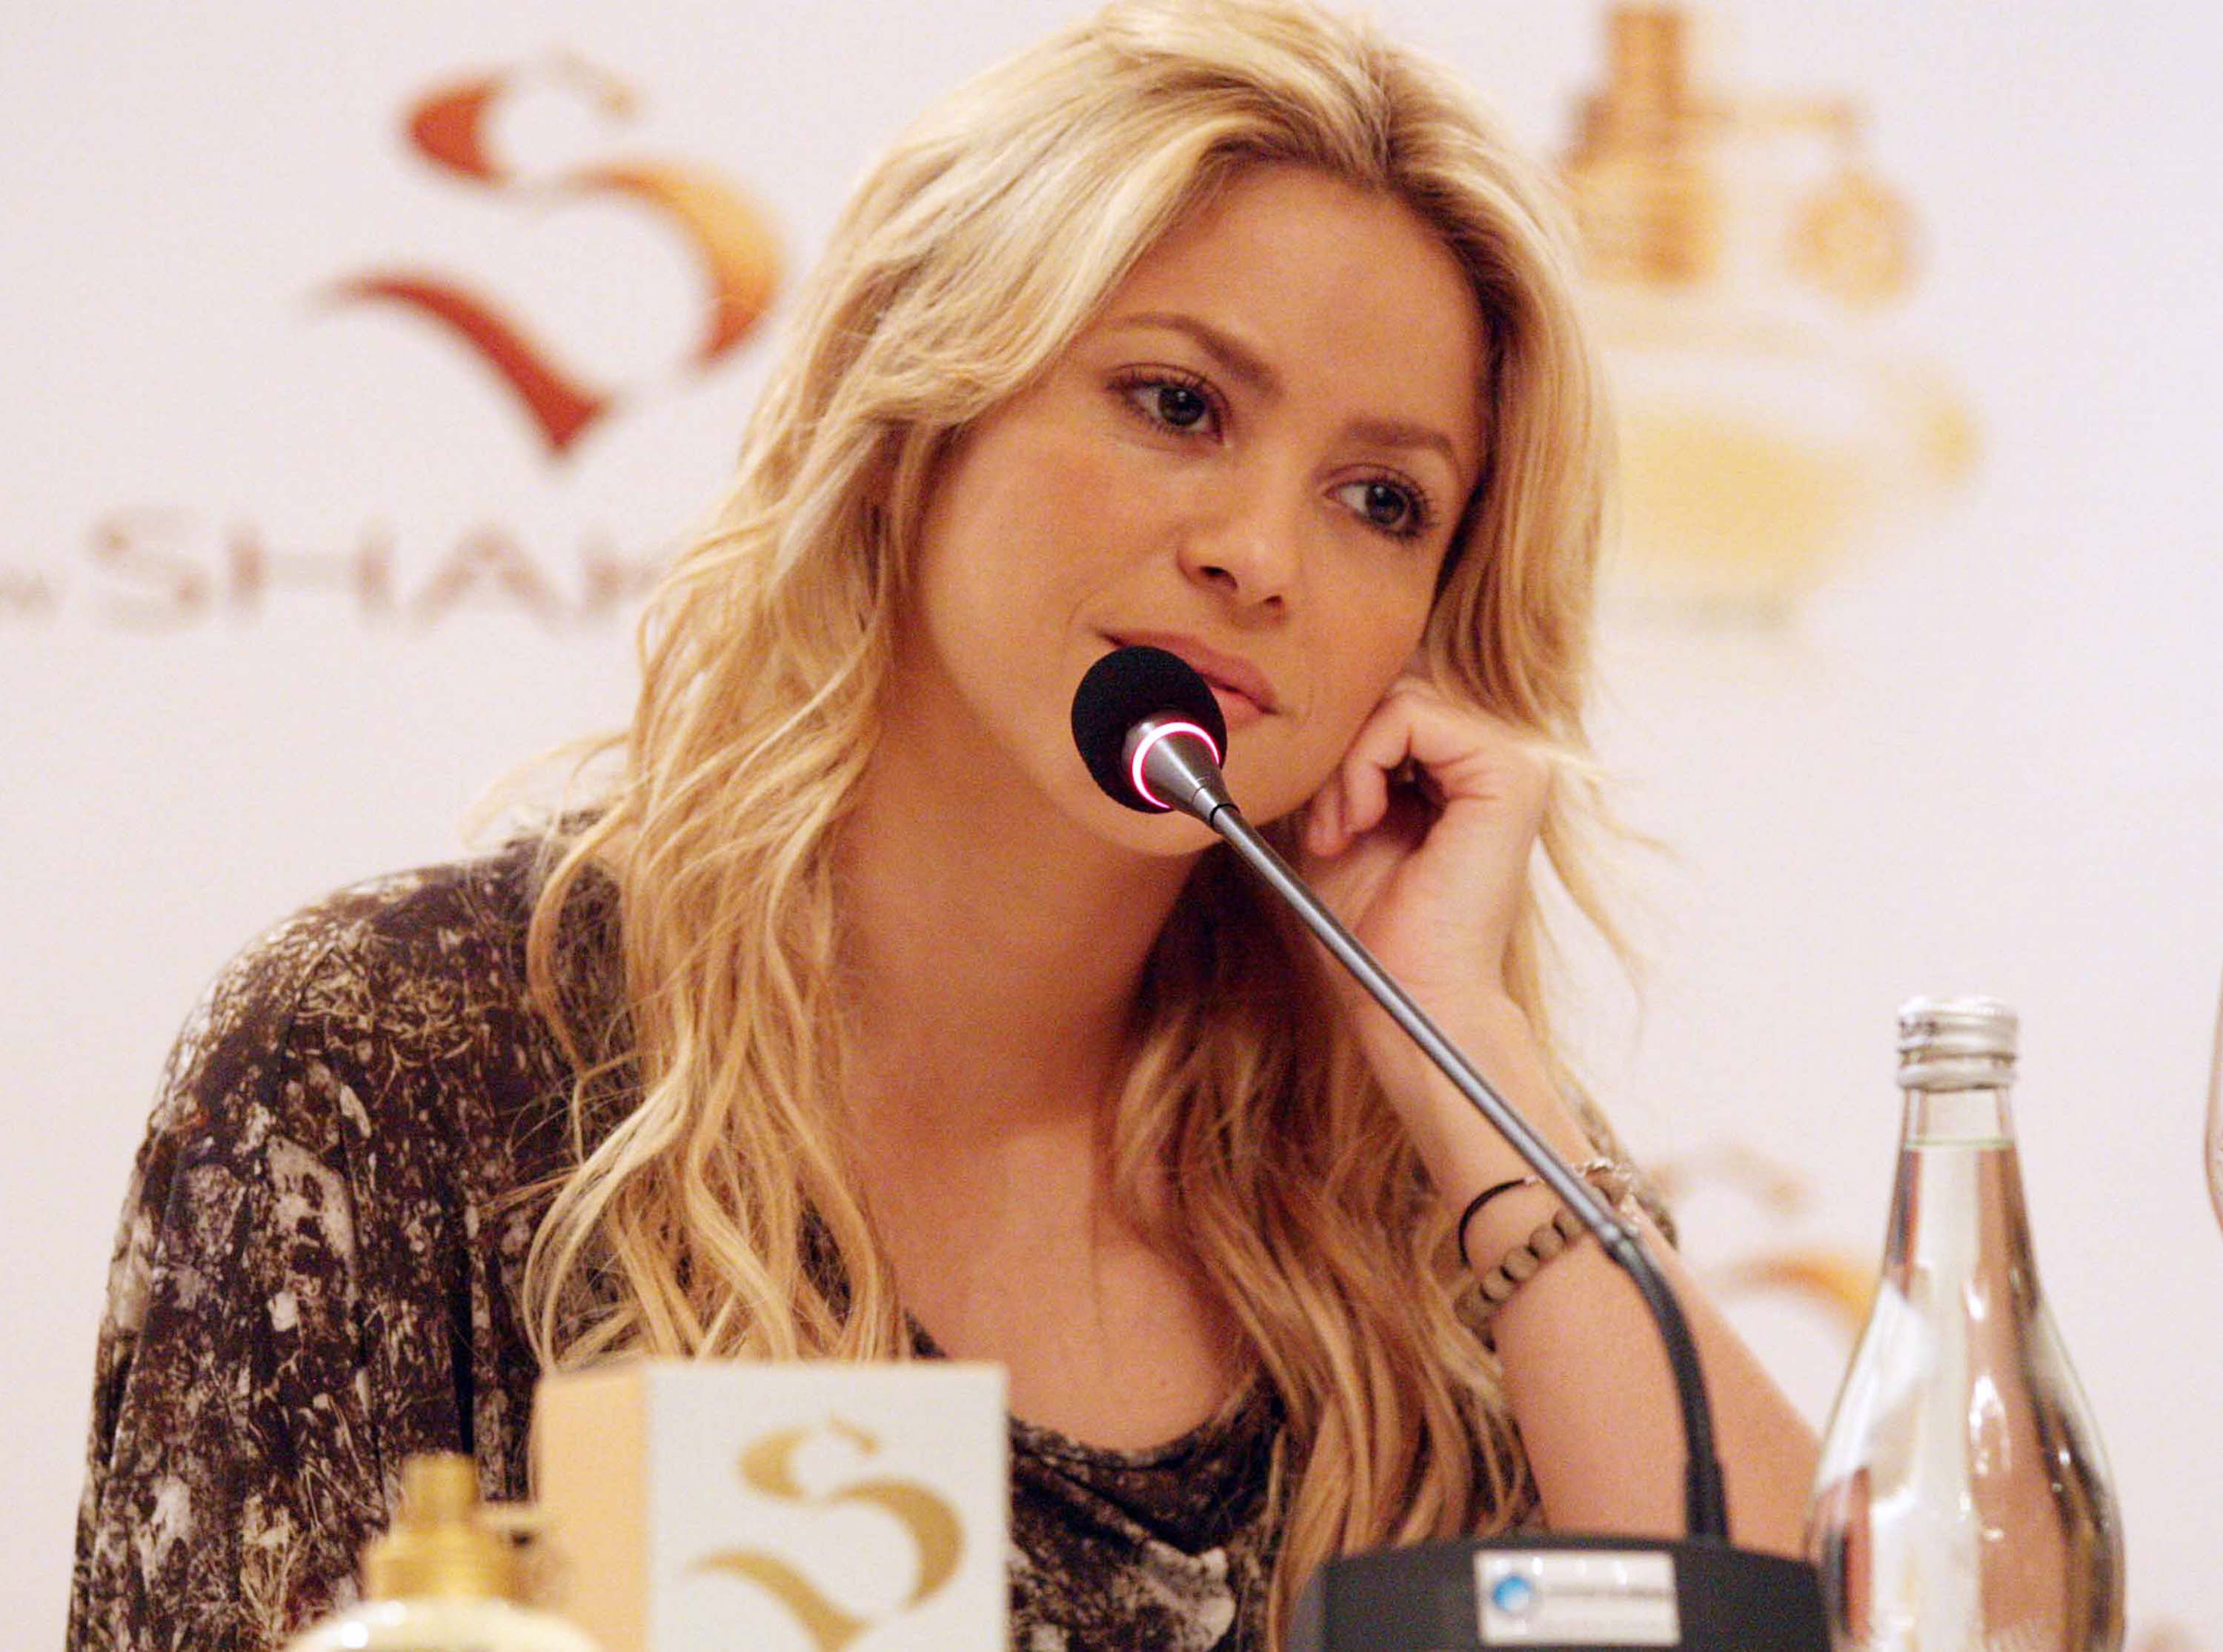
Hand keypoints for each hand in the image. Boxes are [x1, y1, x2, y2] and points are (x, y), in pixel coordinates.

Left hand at [1297, 675, 1567, 1136]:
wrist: (1407, 996)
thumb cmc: (1373, 930)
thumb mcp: (1340, 822)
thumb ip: (1341, 763)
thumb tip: (1305, 705)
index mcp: (1466, 775)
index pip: (1389, 708)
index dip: (1340, 753)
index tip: (1325, 827)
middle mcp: (1496, 763)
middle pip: (1391, 696)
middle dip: (1339, 758)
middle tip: (1329, 829)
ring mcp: (1511, 765)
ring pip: (1396, 700)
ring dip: (1346, 767)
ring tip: (1343, 831)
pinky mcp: (1508, 775)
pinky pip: (1410, 715)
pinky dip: (1363, 765)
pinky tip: (1363, 821)